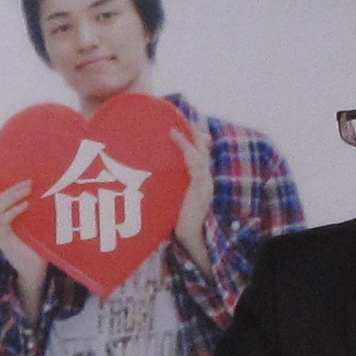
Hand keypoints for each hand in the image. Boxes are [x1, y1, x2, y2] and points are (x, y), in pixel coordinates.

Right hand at [0, 185, 48, 296]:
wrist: (34, 269)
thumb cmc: (37, 245)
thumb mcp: (34, 223)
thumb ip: (33, 209)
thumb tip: (47, 189)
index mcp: (2, 217)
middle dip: (13, 187)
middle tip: (29, 181)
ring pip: (0, 205)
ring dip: (14, 194)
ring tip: (29, 188)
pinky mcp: (2, 237)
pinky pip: (4, 219)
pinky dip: (14, 210)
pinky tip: (26, 205)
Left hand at [170, 115, 215, 263]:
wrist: (189, 238)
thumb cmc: (177, 222)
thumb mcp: (173, 200)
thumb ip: (168, 188)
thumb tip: (149, 179)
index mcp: (200, 183)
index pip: (200, 157)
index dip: (195, 142)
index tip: (185, 128)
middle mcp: (206, 180)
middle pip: (203, 151)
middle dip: (196, 134)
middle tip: (186, 118)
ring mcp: (205, 183)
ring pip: (200, 154)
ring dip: (189, 137)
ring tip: (176, 126)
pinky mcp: (200, 187)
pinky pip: (194, 162)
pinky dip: (185, 147)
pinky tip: (175, 137)